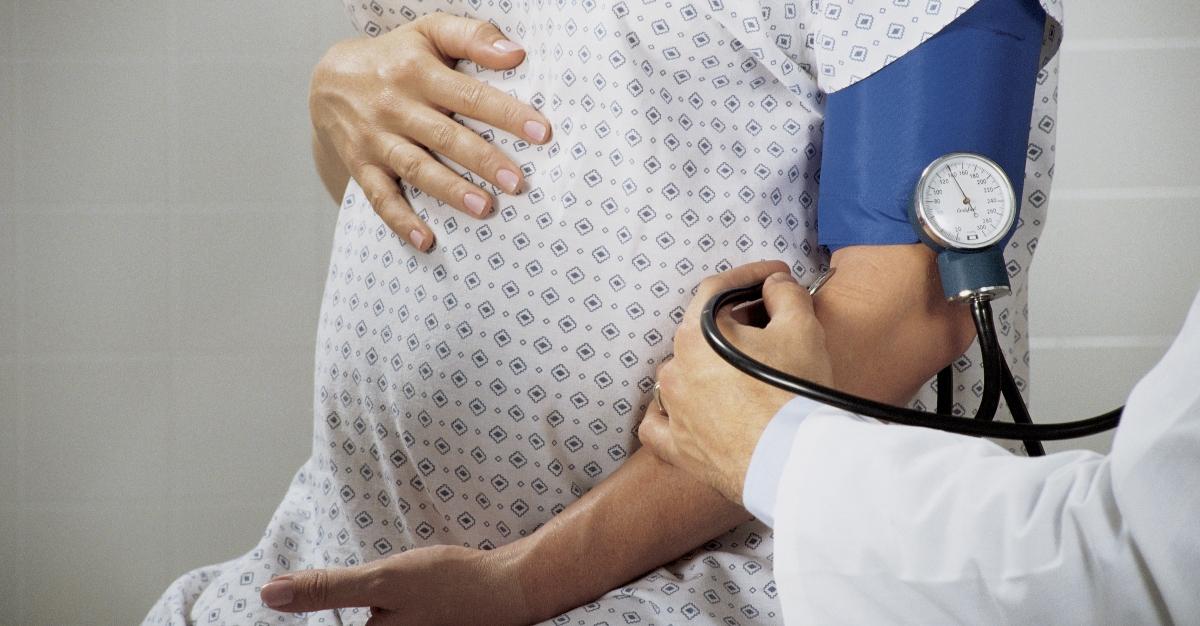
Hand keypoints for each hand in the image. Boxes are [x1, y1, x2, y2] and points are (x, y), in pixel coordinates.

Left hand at [258, 544, 531, 624]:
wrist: (510, 587)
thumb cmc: (452, 584)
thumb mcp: (384, 580)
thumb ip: (328, 589)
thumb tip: (270, 593)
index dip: (312, 606)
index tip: (289, 596)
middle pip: (351, 625)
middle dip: (350, 609)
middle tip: (356, 590)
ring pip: (370, 623)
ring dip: (365, 611)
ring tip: (389, 594)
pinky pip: (385, 622)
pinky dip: (384, 612)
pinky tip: (408, 598)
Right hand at [311, 14, 551, 250]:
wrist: (330, 79)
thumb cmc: (396, 56)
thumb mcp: (430, 31)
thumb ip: (473, 36)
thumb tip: (516, 53)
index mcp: (418, 71)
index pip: (469, 95)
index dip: (506, 114)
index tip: (541, 133)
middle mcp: (396, 106)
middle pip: (445, 136)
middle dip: (483, 160)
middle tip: (516, 181)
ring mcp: (377, 139)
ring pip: (416, 168)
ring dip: (450, 190)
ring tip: (484, 208)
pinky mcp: (362, 165)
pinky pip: (380, 197)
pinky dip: (401, 221)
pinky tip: (426, 240)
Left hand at [638, 263, 834, 503]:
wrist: (793, 462)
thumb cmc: (795, 393)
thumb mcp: (801, 327)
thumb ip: (785, 293)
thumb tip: (775, 284)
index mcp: (695, 335)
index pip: (717, 289)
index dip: (750, 276)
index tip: (775, 277)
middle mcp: (674, 369)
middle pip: (701, 332)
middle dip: (736, 323)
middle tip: (772, 324)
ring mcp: (671, 410)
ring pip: (681, 374)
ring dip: (707, 366)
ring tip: (743, 370)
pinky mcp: (676, 447)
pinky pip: (660, 425)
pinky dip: (672, 414)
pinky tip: (688, 410)